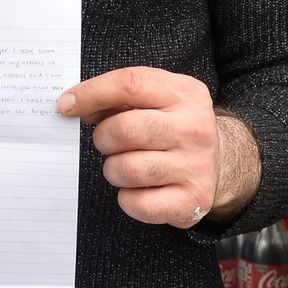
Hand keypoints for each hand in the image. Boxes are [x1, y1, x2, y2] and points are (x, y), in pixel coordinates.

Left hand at [57, 67, 259, 228]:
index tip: (67, 105)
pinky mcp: (193, 200)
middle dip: (103, 137)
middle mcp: (195, 128)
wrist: (221, 161)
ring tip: (122, 164)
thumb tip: (74, 105)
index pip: (130, 84)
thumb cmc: (172, 124)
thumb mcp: (157, 97)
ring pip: (128, 169)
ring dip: (113, 169)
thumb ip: (118, 97)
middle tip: (106, 142)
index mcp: (184, 93)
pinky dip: (126, 198)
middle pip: (125, 130)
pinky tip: (135, 188)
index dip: (92, 93)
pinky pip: (139, 204)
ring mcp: (197, 165)